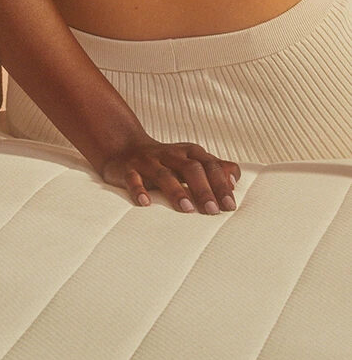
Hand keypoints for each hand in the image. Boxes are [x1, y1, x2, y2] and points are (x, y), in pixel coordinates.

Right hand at [99, 136, 239, 213]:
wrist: (125, 148)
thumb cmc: (166, 161)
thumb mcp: (191, 161)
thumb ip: (215, 169)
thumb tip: (234, 179)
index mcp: (188, 152)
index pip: (209, 165)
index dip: (220, 184)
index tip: (229, 205)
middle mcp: (170, 154)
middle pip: (190, 168)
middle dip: (203, 189)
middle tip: (212, 211)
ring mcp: (148, 161)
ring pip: (164, 174)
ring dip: (176, 191)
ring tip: (187, 209)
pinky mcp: (128, 169)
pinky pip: (132, 178)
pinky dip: (138, 189)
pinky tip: (145, 203)